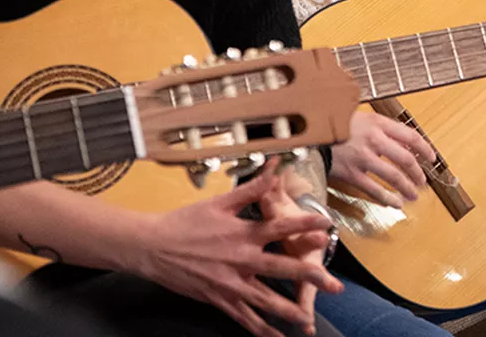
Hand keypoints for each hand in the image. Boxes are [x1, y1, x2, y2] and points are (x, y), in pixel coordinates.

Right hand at [129, 163, 343, 336]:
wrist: (152, 247)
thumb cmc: (186, 221)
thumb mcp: (220, 202)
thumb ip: (252, 188)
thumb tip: (274, 165)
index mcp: (243, 233)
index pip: (281, 227)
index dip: (305, 226)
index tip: (327, 226)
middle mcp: (240, 260)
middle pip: (281, 268)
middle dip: (309, 277)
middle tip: (333, 286)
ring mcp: (229, 283)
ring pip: (265, 300)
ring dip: (288, 311)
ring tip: (309, 319)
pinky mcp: (218, 299)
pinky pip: (243, 317)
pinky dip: (260, 329)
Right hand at [329, 111, 437, 208]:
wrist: (309, 135)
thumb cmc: (335, 125)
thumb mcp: (361, 117)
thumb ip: (382, 128)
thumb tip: (404, 142)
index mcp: (378, 123)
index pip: (410, 136)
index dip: (425, 148)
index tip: (431, 158)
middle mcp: (374, 140)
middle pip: (405, 159)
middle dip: (417, 172)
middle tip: (422, 181)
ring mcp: (362, 158)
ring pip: (393, 176)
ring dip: (407, 187)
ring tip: (413, 195)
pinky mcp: (351, 174)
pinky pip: (373, 189)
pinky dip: (387, 198)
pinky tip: (396, 203)